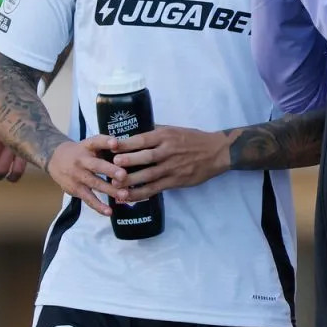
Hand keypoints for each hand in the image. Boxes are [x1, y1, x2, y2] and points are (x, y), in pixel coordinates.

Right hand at [46, 137, 127, 216]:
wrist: (55, 160)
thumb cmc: (81, 152)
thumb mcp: (90, 145)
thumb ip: (106, 147)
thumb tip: (129, 153)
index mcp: (87, 146)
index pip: (96, 141)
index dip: (106, 142)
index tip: (115, 143)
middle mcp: (82, 160)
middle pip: (96, 165)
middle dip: (110, 170)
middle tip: (124, 175)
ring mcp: (78, 175)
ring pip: (95, 183)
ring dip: (110, 190)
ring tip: (124, 195)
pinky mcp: (76, 189)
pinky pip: (88, 198)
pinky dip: (98, 206)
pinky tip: (109, 212)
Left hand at [110, 126, 230, 201]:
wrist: (215, 152)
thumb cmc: (193, 139)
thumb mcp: (174, 130)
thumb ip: (156, 132)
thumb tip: (134, 131)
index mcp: (165, 136)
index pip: (143, 139)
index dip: (126, 143)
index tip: (111, 145)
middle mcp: (168, 151)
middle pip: (144, 157)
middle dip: (127, 162)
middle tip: (111, 165)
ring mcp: (172, 167)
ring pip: (148, 175)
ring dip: (130, 181)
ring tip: (114, 185)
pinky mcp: (175, 181)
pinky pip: (155, 188)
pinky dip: (141, 193)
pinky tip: (129, 197)